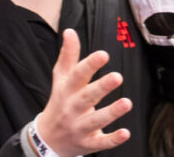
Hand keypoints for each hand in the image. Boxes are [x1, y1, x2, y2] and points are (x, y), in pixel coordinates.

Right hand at [33, 30, 132, 155]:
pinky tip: (125, 132)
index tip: (103, 54)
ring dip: (111, 112)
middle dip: (101, 87)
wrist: (46, 139)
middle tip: (118, 76)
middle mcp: (73, 108)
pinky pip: (100, 143)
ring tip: (127, 103)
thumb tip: (70, 31)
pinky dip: (112, 139)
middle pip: (87, 97)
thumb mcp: (61, 79)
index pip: (77, 76)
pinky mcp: (88, 143)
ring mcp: (80, 127)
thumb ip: (68, 56)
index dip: (90, 65)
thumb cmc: (60, 102)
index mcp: (68, 91)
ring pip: (96, 120)